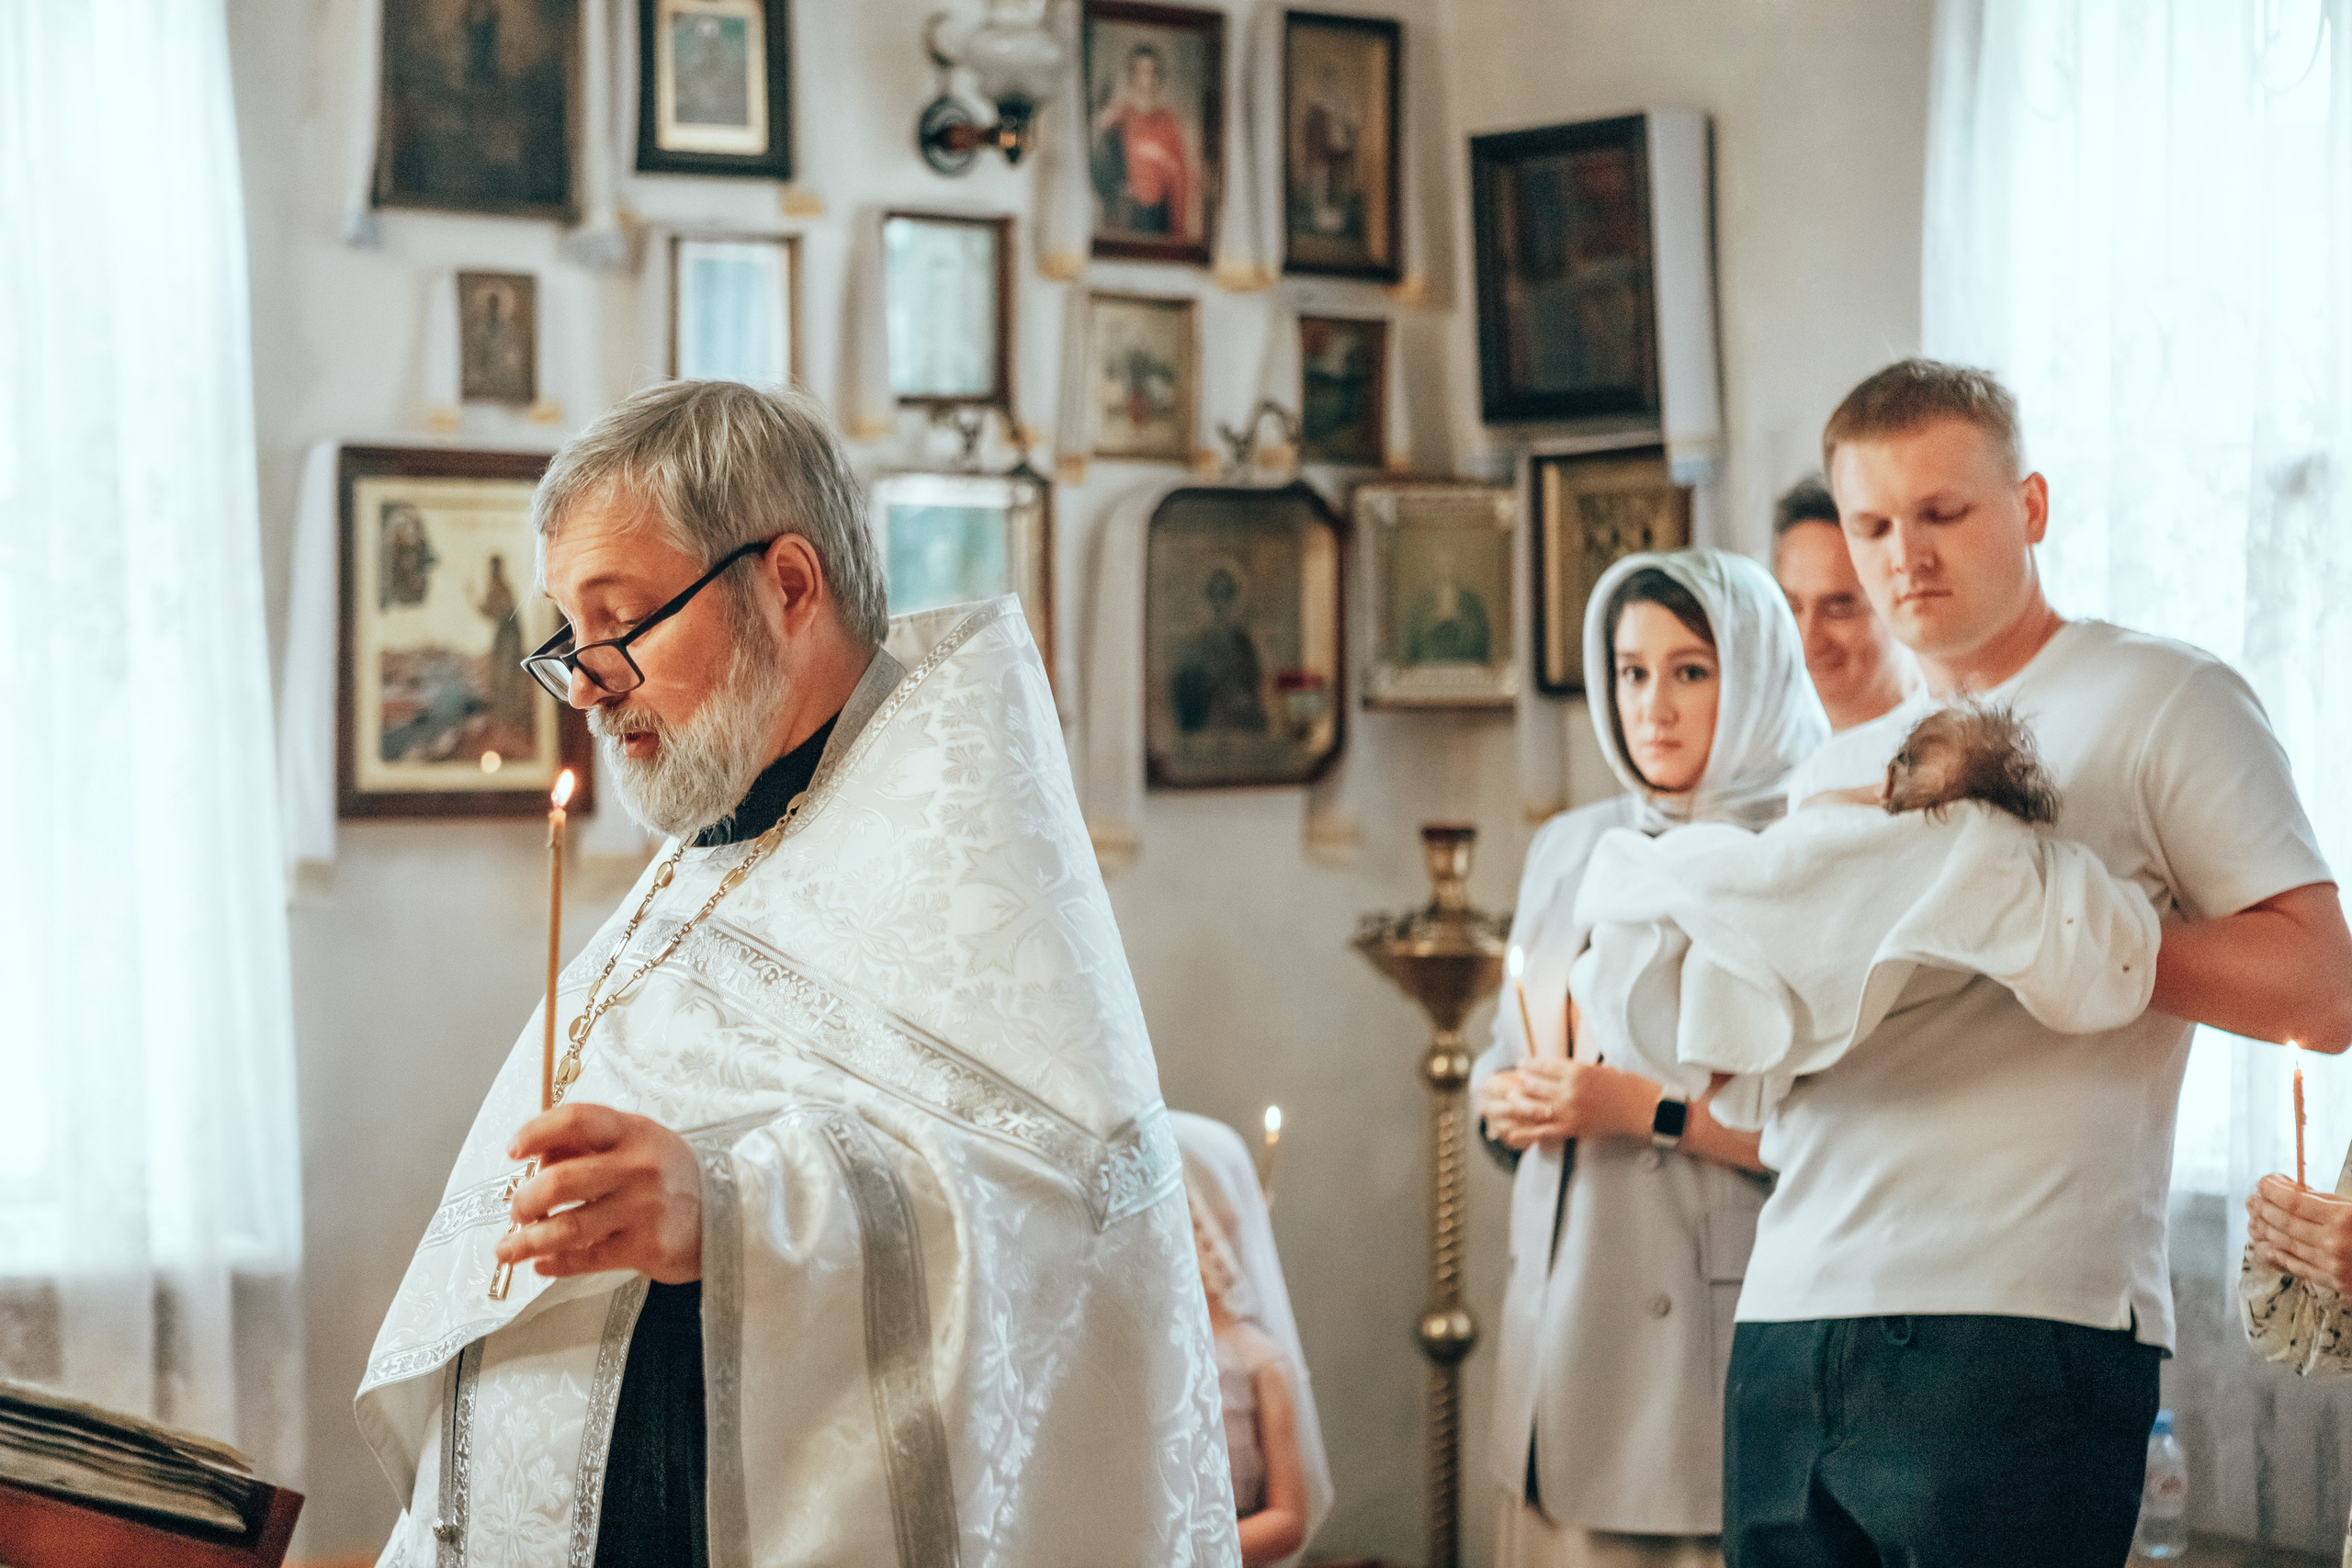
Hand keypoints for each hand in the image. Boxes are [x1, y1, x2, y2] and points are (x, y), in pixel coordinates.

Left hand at [496, 1104, 703, 1282]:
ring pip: (566, 1227)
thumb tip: (537, 1159)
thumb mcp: (637, 1144)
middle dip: (525, 1201)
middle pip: (561, 1181)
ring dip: (526, 1241)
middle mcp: (638, 1167)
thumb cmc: (669, 1176)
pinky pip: (585, 1258)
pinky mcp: (646, 1247)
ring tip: (507, 1249)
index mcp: (633, 1133)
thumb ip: (588, 1145)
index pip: (576, 1120)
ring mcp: (643, 1209)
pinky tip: (541, 1264)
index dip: (536, 1132)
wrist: (730, 1213)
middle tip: (516, 1211)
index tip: (513, 1150)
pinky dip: (554, 1264)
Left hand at [1478, 1058, 1659, 1150]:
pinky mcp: (1576, 1129)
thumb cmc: (1630, 1086)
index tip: (1523, 1062)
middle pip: (1536, 1083)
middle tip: (1516, 1077)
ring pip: (1535, 1106)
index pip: (1545, 1065)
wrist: (1647, 1110)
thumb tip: (1561, 1069)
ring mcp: (1571, 1111)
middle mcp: (1570, 1090)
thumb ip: (1579, 1070)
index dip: (1531, 1063)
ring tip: (1511, 1097)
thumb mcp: (1602, 1069)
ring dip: (1520, 1101)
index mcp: (1578, 1071)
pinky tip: (1512, 1131)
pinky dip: (1527, 1132)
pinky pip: (1545, 1131)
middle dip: (1523, 1079)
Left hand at [2247, 1173, 2351, 1292]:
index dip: (2273, 1190)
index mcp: (2344, 1219)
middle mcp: (2335, 1244)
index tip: (2264, 1181)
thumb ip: (2329, 1202)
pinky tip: (2263, 1243)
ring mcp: (2333, 1267)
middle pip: (2284, 1223)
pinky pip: (2297, 1267)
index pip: (2294, 1202)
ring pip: (2286, 1245)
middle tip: (2251, 1197)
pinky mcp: (2335, 1284)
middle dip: (2263, 1207)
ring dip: (2263, 1229)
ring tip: (2253, 1216)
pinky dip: (2276, 1253)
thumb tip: (2294, 1192)